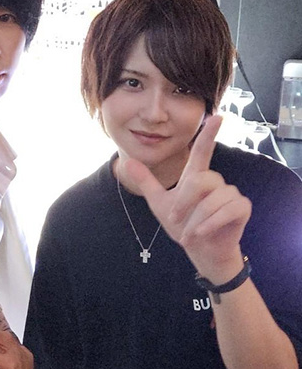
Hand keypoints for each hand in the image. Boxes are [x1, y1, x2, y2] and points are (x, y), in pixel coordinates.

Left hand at [122, 115, 251, 280]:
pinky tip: (202, 233)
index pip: (202, 151)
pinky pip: (228, 209)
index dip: (209, 134)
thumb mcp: (160, 204)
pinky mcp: (241, 207)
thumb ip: (146, 182)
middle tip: (175, 220)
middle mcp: (215, 181)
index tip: (216, 116)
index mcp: (197, 177)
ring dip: (196, 220)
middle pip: (200, 180)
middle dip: (184, 202)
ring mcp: (231, 193)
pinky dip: (212, 223)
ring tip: (190, 234)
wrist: (201, 251)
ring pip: (213, 199)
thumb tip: (127, 161)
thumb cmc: (184, 226)